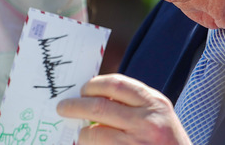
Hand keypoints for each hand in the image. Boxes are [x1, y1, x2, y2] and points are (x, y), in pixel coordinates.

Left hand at [56, 74, 191, 144]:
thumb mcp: (160, 117)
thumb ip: (134, 105)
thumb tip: (95, 97)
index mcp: (156, 104)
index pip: (117, 84)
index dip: (95, 84)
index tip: (84, 89)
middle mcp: (148, 122)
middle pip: (99, 106)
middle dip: (76, 105)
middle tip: (63, 107)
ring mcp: (137, 144)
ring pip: (95, 133)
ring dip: (82, 134)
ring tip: (82, 134)